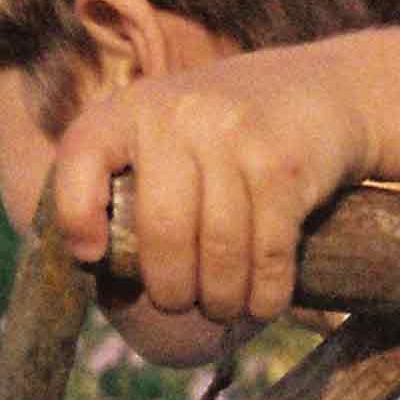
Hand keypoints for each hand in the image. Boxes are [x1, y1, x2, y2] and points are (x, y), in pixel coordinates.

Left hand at [45, 36, 378, 330]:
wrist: (322, 91)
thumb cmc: (227, 140)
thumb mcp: (168, 144)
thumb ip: (132, 202)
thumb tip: (115, 294)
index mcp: (131, 109)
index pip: (81, 157)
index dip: (77, 215)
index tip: (92, 255)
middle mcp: (178, 113)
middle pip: (162, 229)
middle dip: (171, 289)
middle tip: (181, 304)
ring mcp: (234, 134)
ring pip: (219, 248)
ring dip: (221, 299)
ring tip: (223, 308)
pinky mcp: (283, 163)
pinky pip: (269, 250)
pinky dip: (265, 293)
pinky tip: (262, 303)